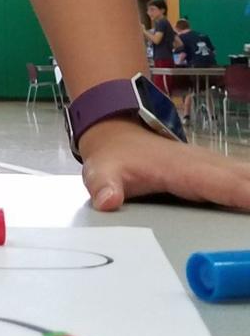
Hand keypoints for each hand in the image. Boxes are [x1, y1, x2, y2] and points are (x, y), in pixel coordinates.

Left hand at [80, 118, 249, 210]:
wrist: (118, 134)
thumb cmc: (115, 157)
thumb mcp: (101, 171)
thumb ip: (103, 186)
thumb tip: (108, 200)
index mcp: (185, 169)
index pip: (222, 184)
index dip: (245, 194)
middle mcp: (209, 165)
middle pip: (249, 181)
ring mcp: (219, 167)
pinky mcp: (223, 174)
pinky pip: (249, 182)